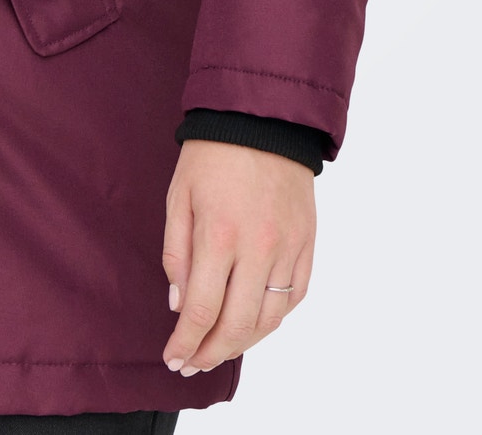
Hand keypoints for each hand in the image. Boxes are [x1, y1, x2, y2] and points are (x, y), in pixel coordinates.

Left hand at [162, 139, 314, 372]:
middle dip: (211, 353)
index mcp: (218, 235)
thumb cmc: (213, 155)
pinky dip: (275, 318)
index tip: (174, 358)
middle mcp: (258, 248)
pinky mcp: (308, 243)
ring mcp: (288, 247)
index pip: (202, 312)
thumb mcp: (178, 197)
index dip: (186, 344)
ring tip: (221, 349)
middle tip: (193, 363)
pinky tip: (255, 322)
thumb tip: (180, 305)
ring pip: (270, 319)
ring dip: (243, 344)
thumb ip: (176, 254)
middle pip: (237, 326)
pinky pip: (295, 296)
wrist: (262, 119)